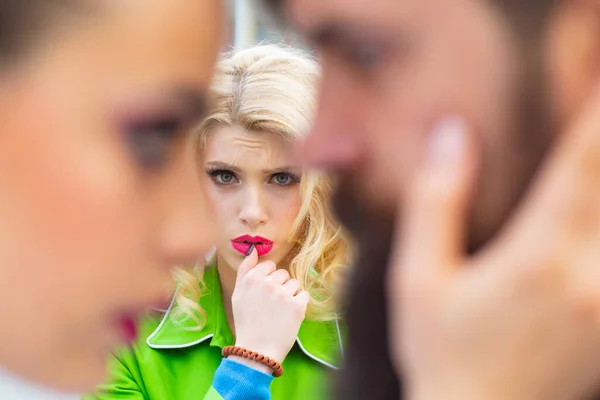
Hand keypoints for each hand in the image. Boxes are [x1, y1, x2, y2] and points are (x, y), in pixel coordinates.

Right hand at [231, 247, 309, 370]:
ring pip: (294, 283)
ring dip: (291, 294)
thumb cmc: (246, 322)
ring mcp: (283, 294)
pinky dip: (300, 304)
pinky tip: (289, 315)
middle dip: (280, 286)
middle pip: (283, 273)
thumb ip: (245, 269)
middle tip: (271, 305)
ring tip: (280, 310)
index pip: (269, 265)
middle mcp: (267, 283)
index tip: (264, 293)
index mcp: (251, 278)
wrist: (256, 350)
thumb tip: (254, 249)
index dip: (268, 279)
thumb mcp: (238, 294)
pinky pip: (304, 294)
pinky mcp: (298, 306)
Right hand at [387, 94, 599, 399]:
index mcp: (538, 257)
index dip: (595, 107)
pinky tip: (591, 203)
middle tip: (594, 91)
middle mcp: (591, 274)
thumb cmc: (441, 352)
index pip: (582, 162)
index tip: (598, 62)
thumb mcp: (418, 277)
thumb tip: (449, 134)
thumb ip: (435, 201)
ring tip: (587, 158)